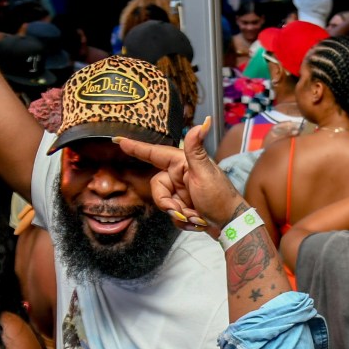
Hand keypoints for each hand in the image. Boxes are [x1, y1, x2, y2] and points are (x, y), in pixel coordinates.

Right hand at [114, 117, 245, 231]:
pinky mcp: (185, 205)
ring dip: (179, 214)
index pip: (154, 153)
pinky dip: (184, 220)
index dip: (136, 148)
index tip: (117, 140)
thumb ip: (196, 150)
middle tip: (183, 211)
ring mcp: (182, 190)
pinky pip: (172, 214)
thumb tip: (202, 123)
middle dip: (168, 203)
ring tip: (196, 217)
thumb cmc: (220, 197)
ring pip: (164, 203)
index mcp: (183, 163)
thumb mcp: (205, 173)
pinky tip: (198, 221)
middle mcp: (180, 175)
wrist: (231, 225)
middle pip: (157, 187)